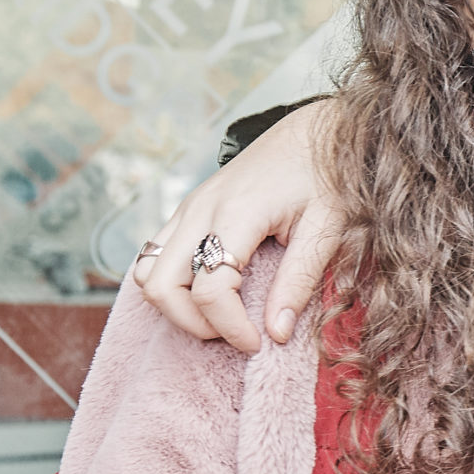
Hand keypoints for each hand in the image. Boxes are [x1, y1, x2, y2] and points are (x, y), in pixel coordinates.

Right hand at [134, 99, 342, 353]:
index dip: (229, 327)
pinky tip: (210, 291)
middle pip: (161, 286)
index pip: (209, 289)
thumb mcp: (326, 228)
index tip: (257, 344)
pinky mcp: (188, 208)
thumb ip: (299, 281)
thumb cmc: (328, 175)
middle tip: (235, 333)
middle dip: (192, 322)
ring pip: (146, 271)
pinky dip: (170, 283)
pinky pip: (154, 254)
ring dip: (174, 304)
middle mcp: (201, 209)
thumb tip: (276, 334)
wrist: (316, 130)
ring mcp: (189, 207)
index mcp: (237, 213)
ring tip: (220, 315)